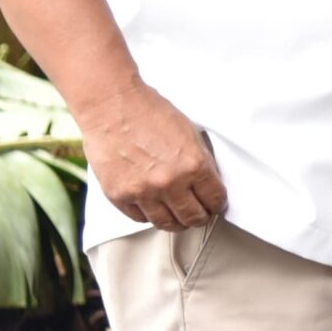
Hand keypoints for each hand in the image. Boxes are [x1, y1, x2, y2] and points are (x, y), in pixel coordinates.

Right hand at [79, 81, 226, 230]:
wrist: (113, 106)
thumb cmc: (151, 113)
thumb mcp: (190, 133)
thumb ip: (200, 162)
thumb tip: (209, 184)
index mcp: (194, 165)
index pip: (215, 199)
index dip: (218, 204)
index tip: (216, 205)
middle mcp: (170, 183)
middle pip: (193, 218)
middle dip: (200, 216)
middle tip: (200, 213)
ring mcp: (143, 192)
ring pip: (166, 224)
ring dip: (176, 221)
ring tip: (178, 214)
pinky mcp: (119, 196)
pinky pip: (140, 218)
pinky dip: (149, 215)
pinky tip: (154, 206)